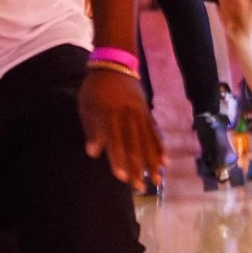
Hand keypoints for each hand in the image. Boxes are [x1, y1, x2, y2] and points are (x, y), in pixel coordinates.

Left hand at [80, 63, 164, 187]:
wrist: (114, 64)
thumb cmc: (94, 90)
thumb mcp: (86, 106)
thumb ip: (91, 129)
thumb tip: (92, 153)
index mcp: (109, 115)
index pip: (114, 141)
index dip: (118, 160)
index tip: (122, 177)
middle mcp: (127, 116)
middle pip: (133, 145)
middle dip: (138, 168)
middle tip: (140, 188)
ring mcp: (140, 114)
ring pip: (147, 141)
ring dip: (152, 162)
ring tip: (158, 179)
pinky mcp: (147, 112)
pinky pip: (155, 131)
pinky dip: (160, 147)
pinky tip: (165, 160)